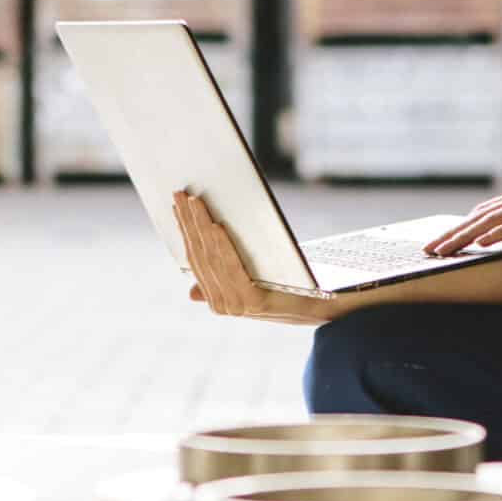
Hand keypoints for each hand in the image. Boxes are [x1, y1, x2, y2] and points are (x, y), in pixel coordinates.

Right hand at [173, 191, 337, 324]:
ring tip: (194, 202)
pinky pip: (232, 267)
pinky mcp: (255, 302)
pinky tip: (216, 226)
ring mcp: (238, 306)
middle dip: (189, 223)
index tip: (176, 207)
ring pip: (213, 258)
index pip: (196, 260)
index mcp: (219, 300)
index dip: (185, 232)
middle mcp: (224, 305)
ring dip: (201, 227)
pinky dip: (222, 246)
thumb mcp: (252, 282)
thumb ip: (224, 284)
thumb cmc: (290, 288)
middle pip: (201, 256)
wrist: (325, 305)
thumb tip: (192, 291)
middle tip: (179, 194)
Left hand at [424, 169, 501, 255]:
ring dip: (465, 236)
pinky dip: (497, 233)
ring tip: (443, 251)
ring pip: (493, 220)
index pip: (488, 211)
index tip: (443, 240)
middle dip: (453, 233)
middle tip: (428, 250)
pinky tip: (480, 244)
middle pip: (482, 215)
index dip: (463, 226)